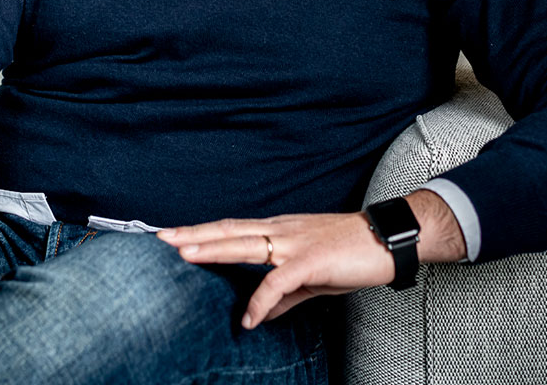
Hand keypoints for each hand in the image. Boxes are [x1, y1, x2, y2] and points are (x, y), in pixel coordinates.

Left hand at [156, 189, 464, 329]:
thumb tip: (258, 314)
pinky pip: (279, 282)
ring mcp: (294, 242)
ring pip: (244, 244)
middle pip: (228, 230)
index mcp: (278, 230)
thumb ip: (283, 294)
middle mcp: (280, 230)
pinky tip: (248, 318)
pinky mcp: (310, 260)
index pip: (231, 228)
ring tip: (183, 255)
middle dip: (194, 234)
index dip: (202, 232)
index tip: (174, 234)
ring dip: (212, 250)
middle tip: (161, 236)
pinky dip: (261, 301)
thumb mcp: (311, 276)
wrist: (385, 240)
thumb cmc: (349, 254)